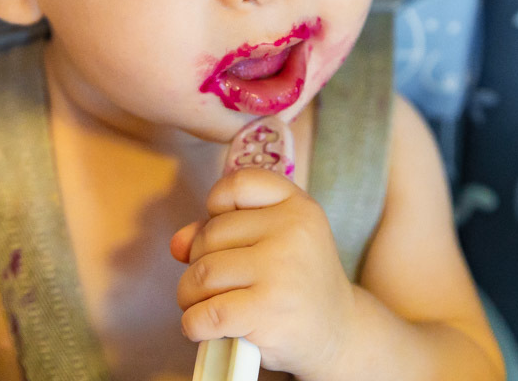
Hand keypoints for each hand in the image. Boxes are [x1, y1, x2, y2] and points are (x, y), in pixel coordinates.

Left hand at [170, 168, 355, 377]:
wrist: (339, 333)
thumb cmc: (296, 283)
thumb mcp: (273, 242)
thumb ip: (224, 231)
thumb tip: (178, 244)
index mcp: (297, 205)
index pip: (236, 184)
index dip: (216, 206)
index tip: (222, 231)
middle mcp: (292, 231)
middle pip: (210, 235)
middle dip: (198, 262)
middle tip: (214, 282)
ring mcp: (280, 270)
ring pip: (202, 274)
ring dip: (190, 295)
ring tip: (205, 304)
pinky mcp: (267, 310)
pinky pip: (206, 313)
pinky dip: (193, 323)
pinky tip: (202, 327)